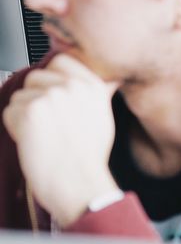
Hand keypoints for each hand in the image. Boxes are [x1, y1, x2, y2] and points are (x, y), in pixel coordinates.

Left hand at [3, 54, 120, 226]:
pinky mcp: (30, 111)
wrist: (78, 182)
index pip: (60, 60)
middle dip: (34, 98)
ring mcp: (51, 96)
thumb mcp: (103, 116)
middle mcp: (73, 86)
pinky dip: (14, 129)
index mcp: (93, 85)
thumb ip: (97, 92)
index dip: (51, 79)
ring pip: (19, 96)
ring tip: (42, 135)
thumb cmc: (88, 156)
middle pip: (35, 77)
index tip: (52, 97)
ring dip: (23, 116)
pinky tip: (33, 142)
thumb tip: (108, 77)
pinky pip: (9, 112)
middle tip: (48, 123)